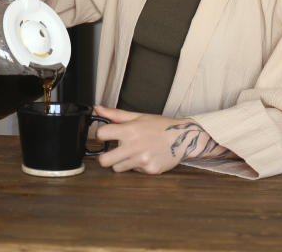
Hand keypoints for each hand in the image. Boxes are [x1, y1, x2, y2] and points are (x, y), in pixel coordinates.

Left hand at [93, 106, 227, 174]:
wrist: (183, 138)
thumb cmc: (160, 126)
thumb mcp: (138, 116)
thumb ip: (115, 114)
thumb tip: (97, 109)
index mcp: (130, 130)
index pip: (101, 134)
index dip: (100, 135)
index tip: (104, 136)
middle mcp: (135, 146)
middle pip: (104, 161)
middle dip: (104, 157)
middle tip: (111, 152)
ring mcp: (142, 160)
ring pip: (117, 168)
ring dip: (121, 163)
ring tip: (132, 154)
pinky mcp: (150, 170)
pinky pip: (134, 172)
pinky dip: (136, 166)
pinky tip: (144, 157)